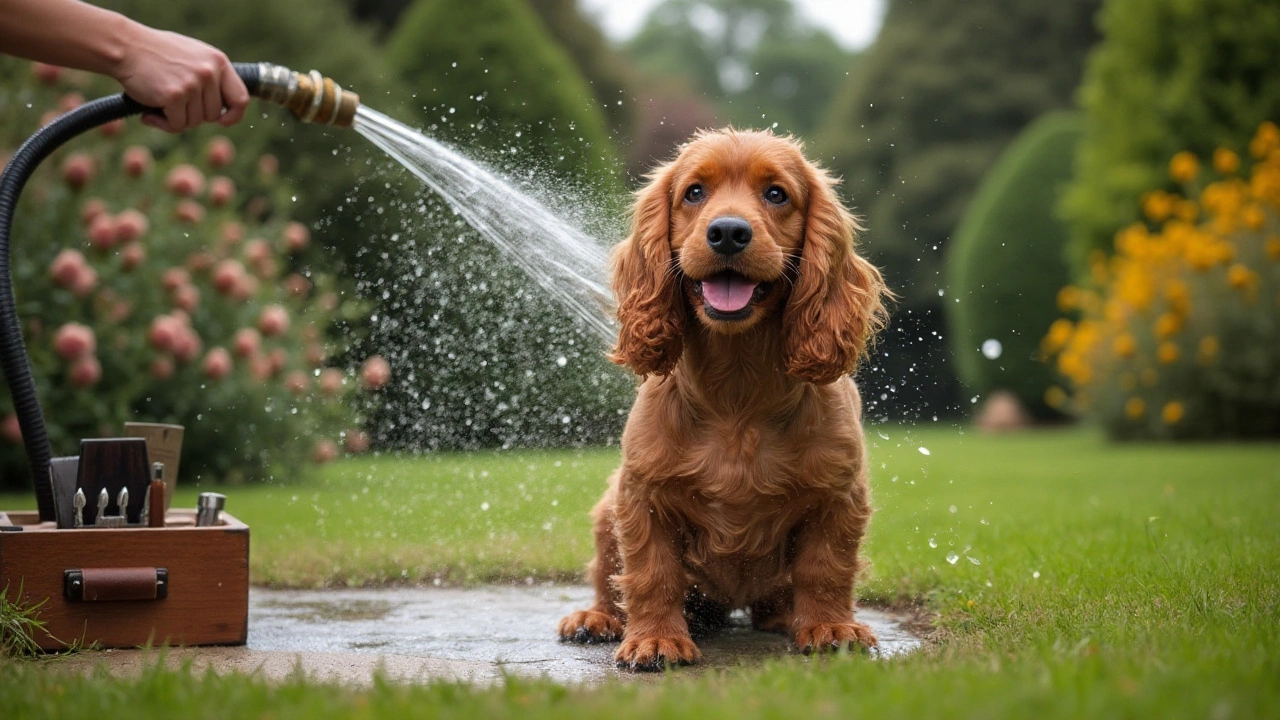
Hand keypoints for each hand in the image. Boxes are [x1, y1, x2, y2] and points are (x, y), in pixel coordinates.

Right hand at [109, 25, 248, 132]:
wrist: (126, 46)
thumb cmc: (158, 53)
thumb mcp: (194, 56)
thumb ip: (212, 76)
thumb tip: (226, 109)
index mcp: (218, 62)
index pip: (241, 98)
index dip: (234, 116)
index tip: (223, 122)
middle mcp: (209, 72)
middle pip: (213, 115)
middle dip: (194, 115)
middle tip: (175, 104)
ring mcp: (192, 84)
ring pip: (195, 122)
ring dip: (176, 119)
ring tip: (160, 103)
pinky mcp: (175, 96)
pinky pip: (177, 125)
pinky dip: (163, 124)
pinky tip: (150, 114)